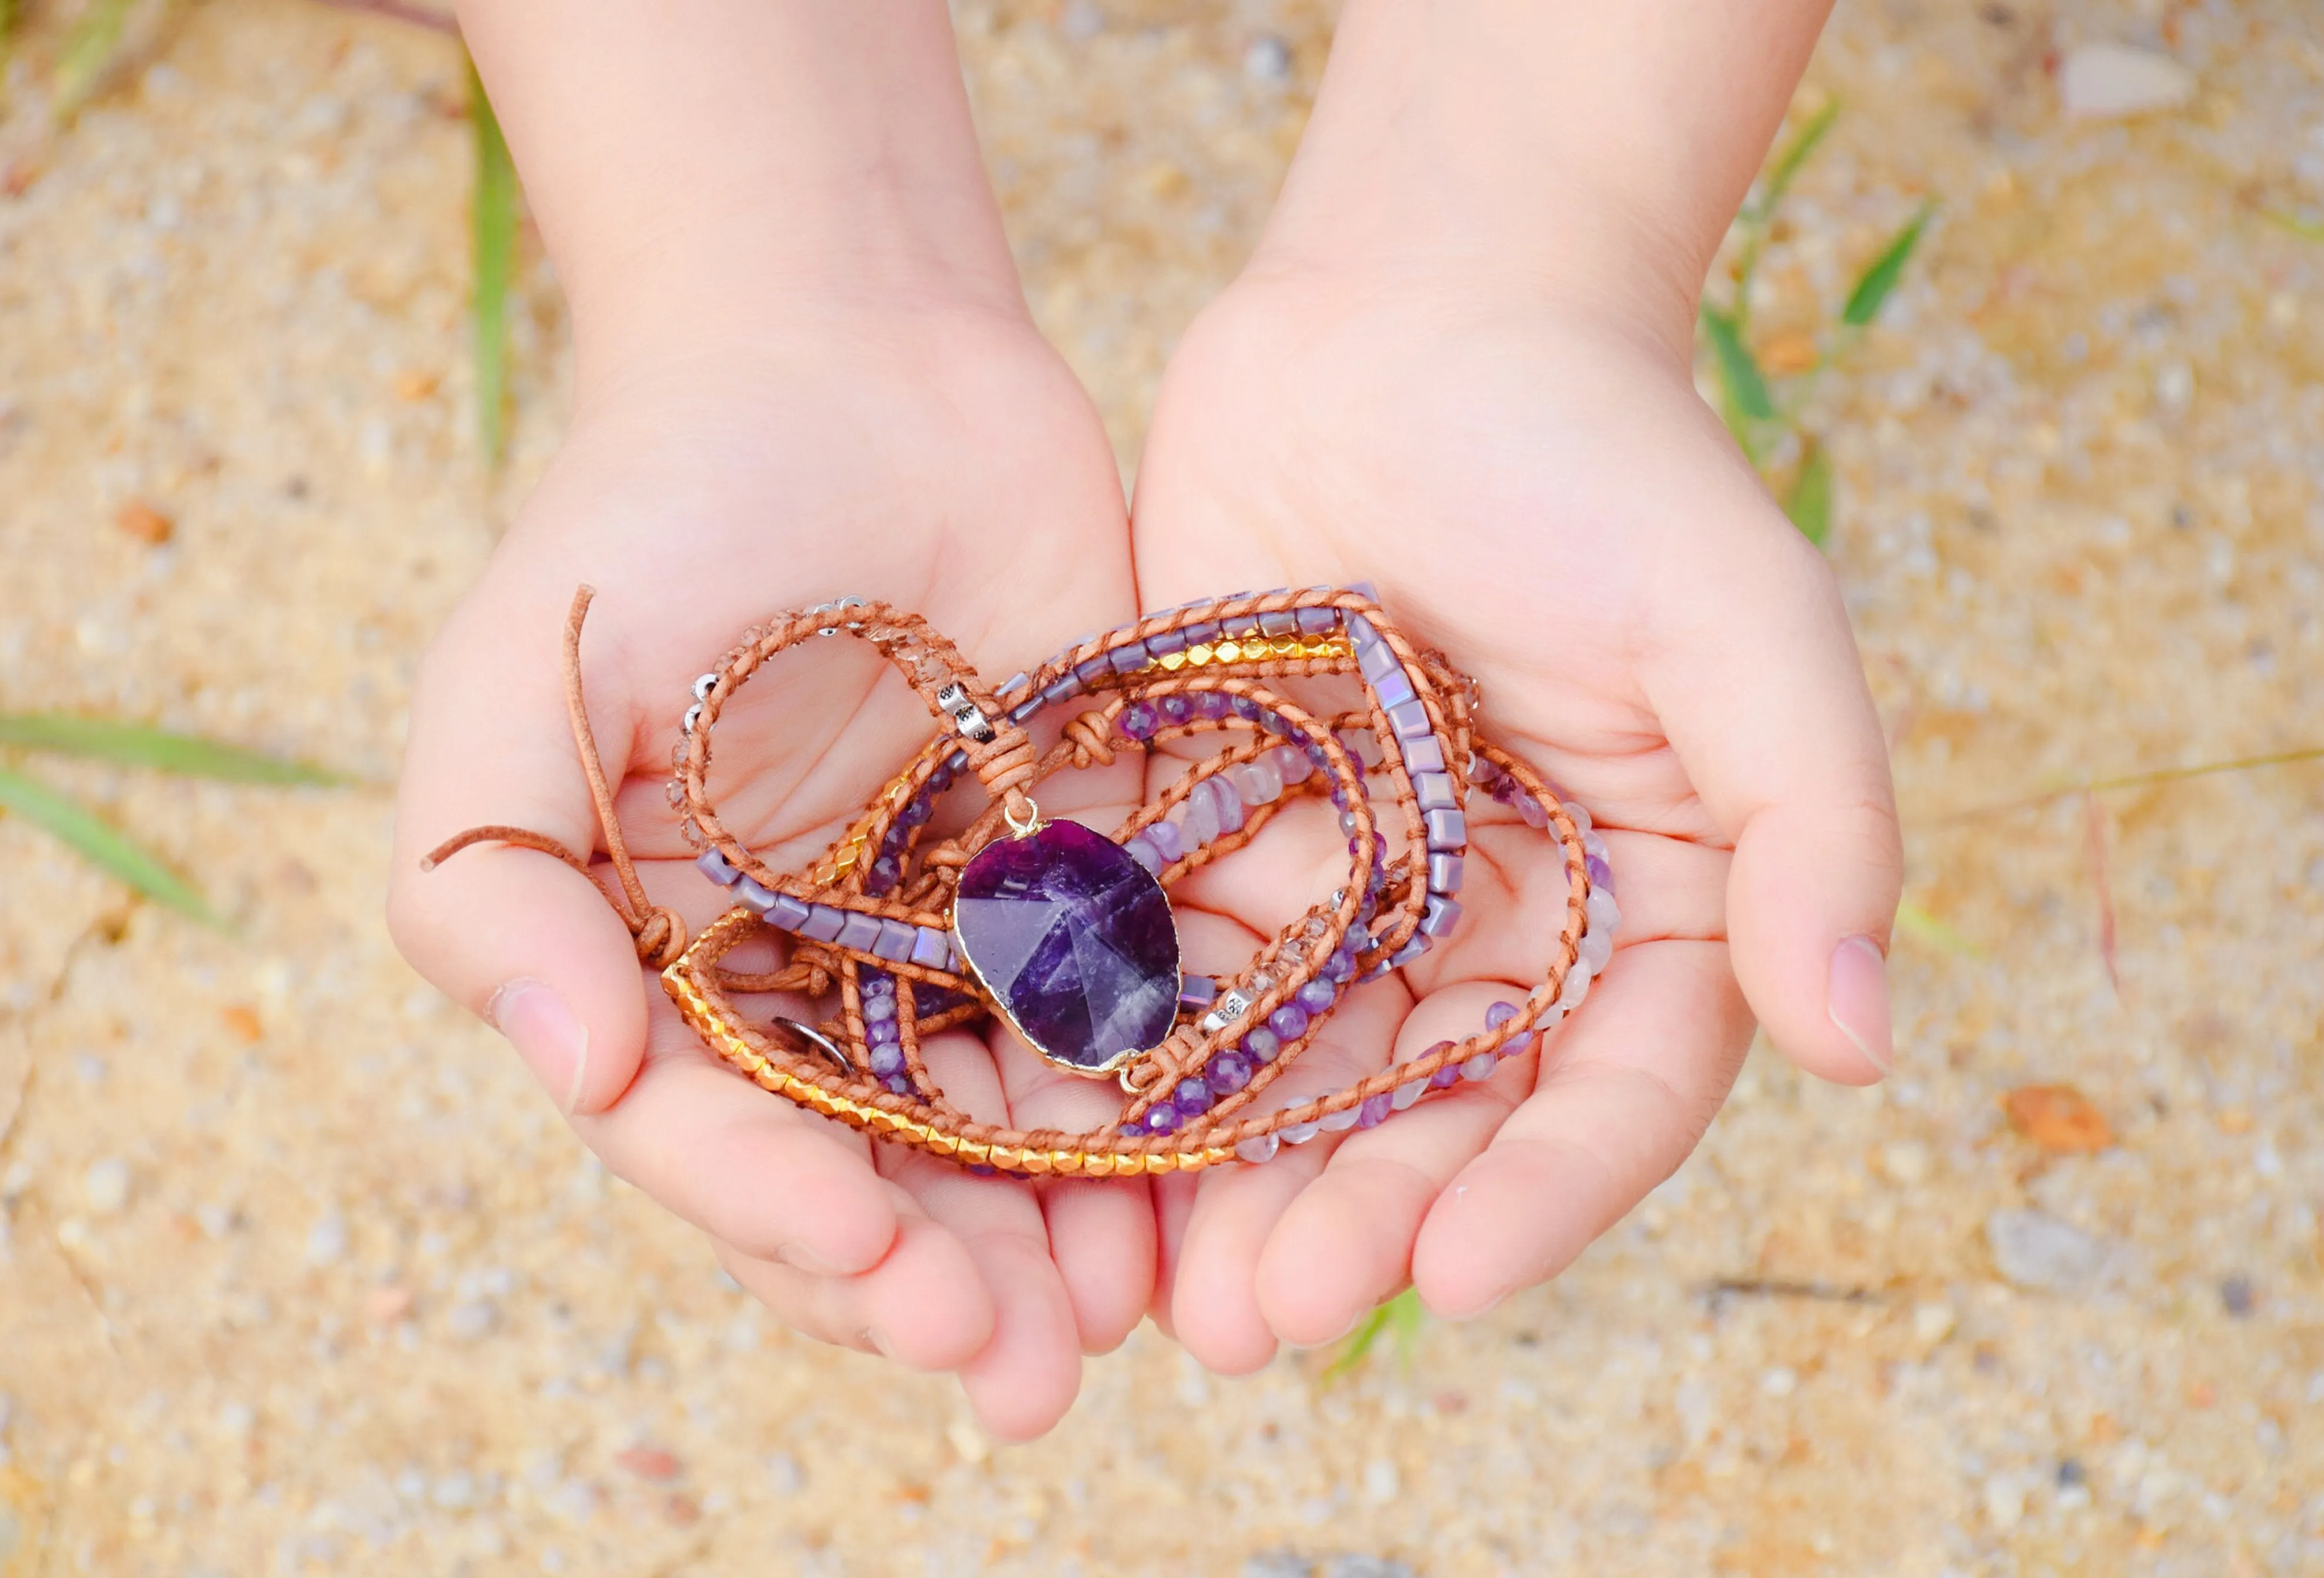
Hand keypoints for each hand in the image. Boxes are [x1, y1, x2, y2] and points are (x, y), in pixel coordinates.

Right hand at [387, 307, 1149, 1438]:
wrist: (847, 359)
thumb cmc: (652, 513)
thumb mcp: (518, 687)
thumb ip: (498, 885)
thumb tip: (573, 1074)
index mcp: (664, 970)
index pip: (722, 1143)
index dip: (792, 1222)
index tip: (884, 1271)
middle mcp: (808, 982)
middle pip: (874, 1170)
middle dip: (946, 1280)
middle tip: (1026, 1375)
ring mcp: (946, 935)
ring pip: (1009, 1127)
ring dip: (1067, 1233)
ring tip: (1133, 1322)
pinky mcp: (1076, 870)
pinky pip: (1121, 1008)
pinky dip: (1163, 1094)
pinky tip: (1216, 1170)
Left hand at [1129, 267, 1900, 1369]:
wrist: (1414, 315)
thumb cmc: (1603, 458)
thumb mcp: (1743, 626)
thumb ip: (1815, 826)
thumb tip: (1865, 1043)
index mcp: (1640, 910)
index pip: (1607, 1096)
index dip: (1542, 1199)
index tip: (1455, 1282)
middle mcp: (1494, 930)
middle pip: (1429, 1118)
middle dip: (1354, 1224)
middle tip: (1268, 1320)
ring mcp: (1346, 895)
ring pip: (1288, 1080)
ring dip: (1226, 1192)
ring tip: (1167, 1299)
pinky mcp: (1212, 837)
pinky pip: (1169, 975)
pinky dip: (1124, 1065)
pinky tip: (1062, 1149)